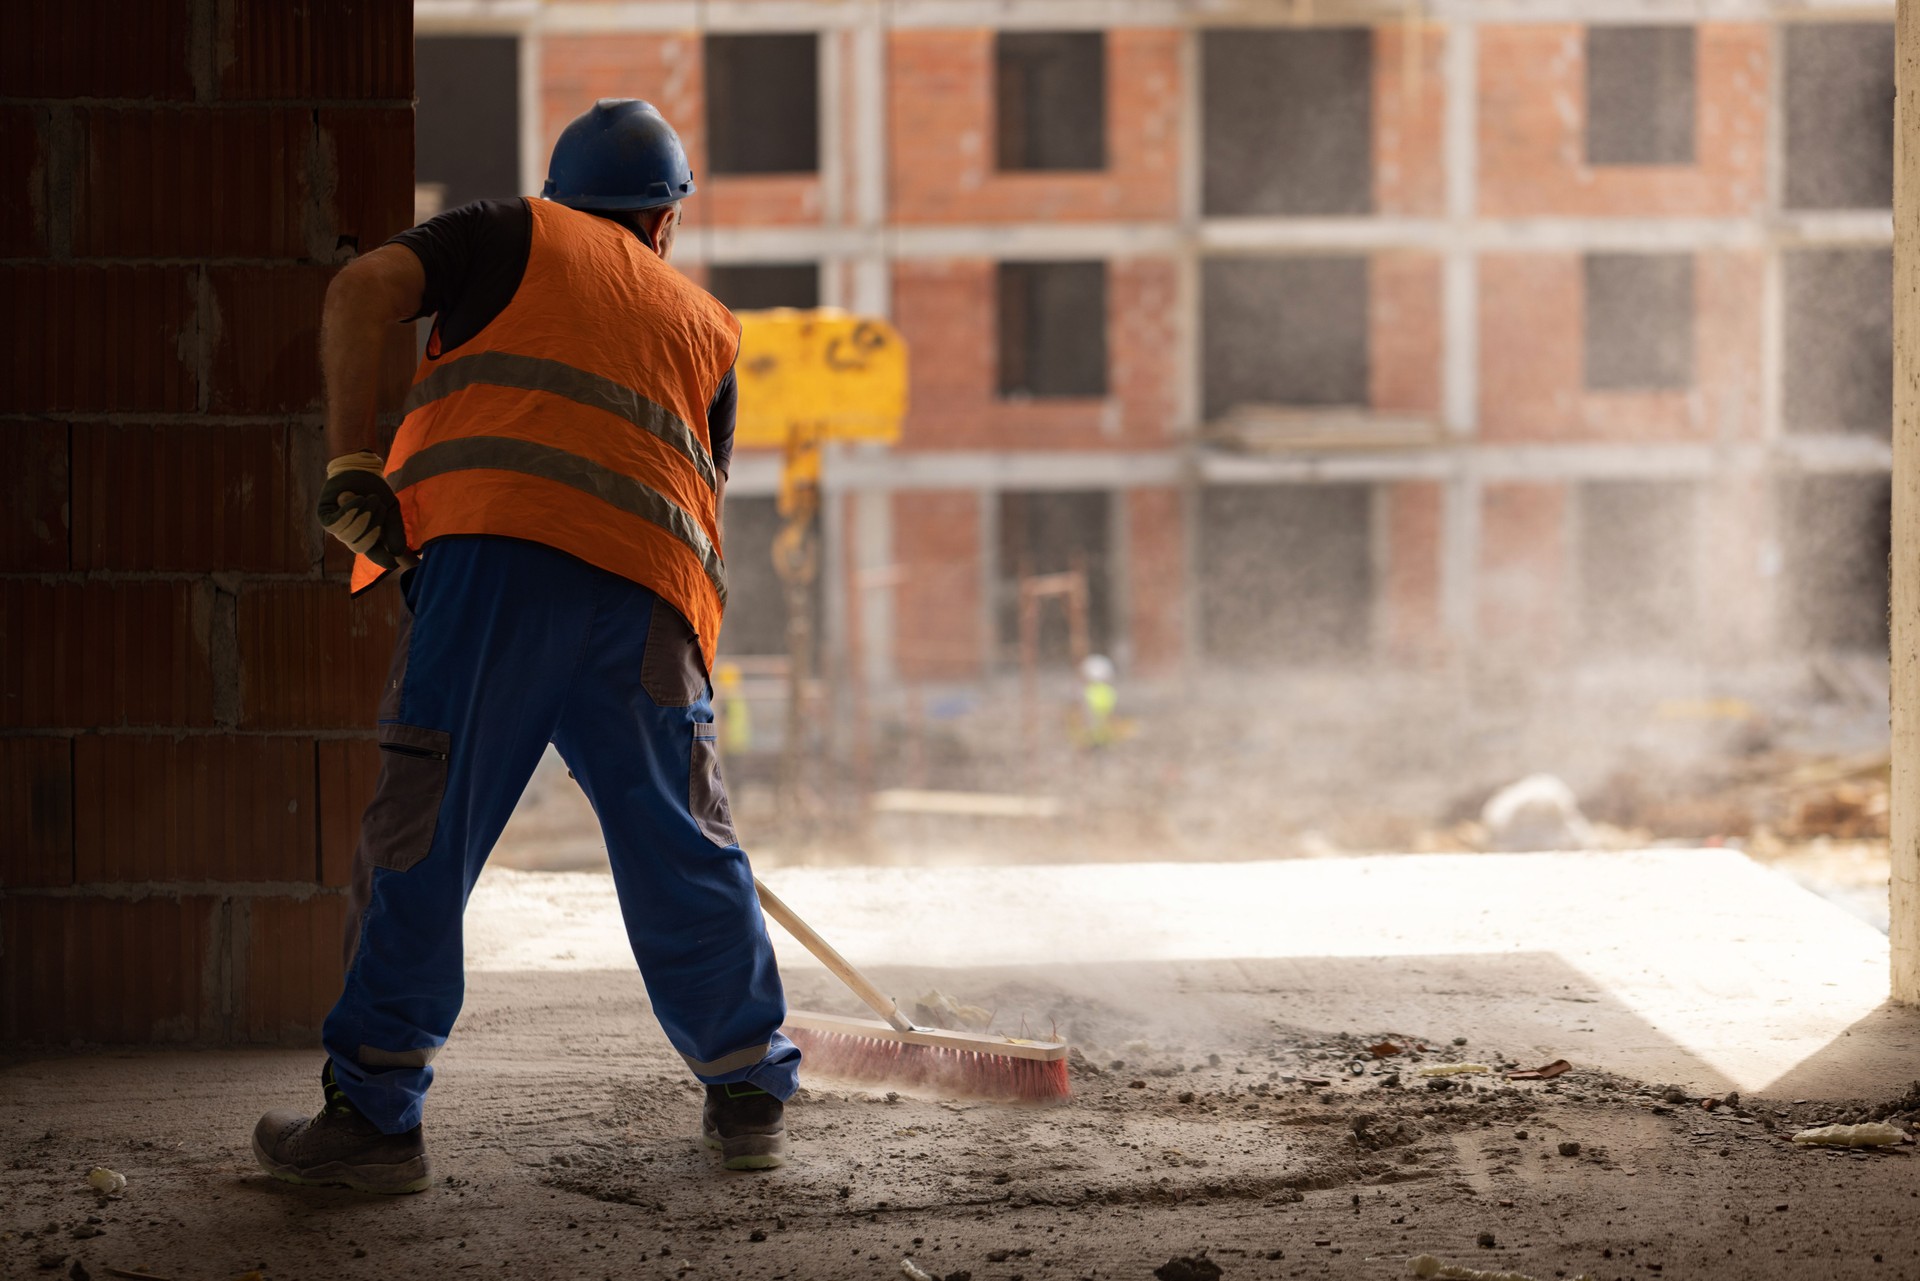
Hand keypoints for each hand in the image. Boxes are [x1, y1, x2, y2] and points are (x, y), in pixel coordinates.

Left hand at [317, 450, 410, 569]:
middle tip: (379, 504)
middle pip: (360, 545)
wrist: (359, 468)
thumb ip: (394, 530)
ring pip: (348, 535)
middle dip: (373, 525)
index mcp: (368, 536)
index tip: (392, 563)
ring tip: (367, 498)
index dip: (382, 560)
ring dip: (362, 515)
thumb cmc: (374, 489)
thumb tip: (396, 552)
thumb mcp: (390, 509)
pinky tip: (356, 499)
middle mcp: (351, 535)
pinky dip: (348, 512)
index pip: (374, 553)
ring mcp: (337, 528)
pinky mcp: (325, 517)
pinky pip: (336, 524)